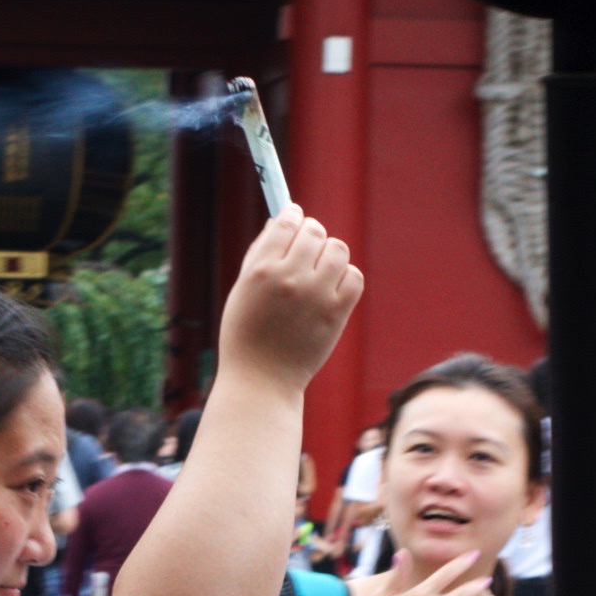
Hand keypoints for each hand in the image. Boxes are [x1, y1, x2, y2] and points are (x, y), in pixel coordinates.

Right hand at [215, 210, 363, 392]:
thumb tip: (281, 220)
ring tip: (319, 270)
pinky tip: (331, 288)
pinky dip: (346, 277)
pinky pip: (354, 276)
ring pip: (338, 249)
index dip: (293, 215)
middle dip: (311, 235)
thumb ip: (259, 253)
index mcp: (261, 271)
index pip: (287, 222)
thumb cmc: (246, 335)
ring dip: (330, 254)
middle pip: (315, 232)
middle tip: (306, 250)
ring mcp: (316, 296)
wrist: (261, 381)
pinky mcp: (336, 314)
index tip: (295, 217)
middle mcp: (289, 279)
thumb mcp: (241, 290)